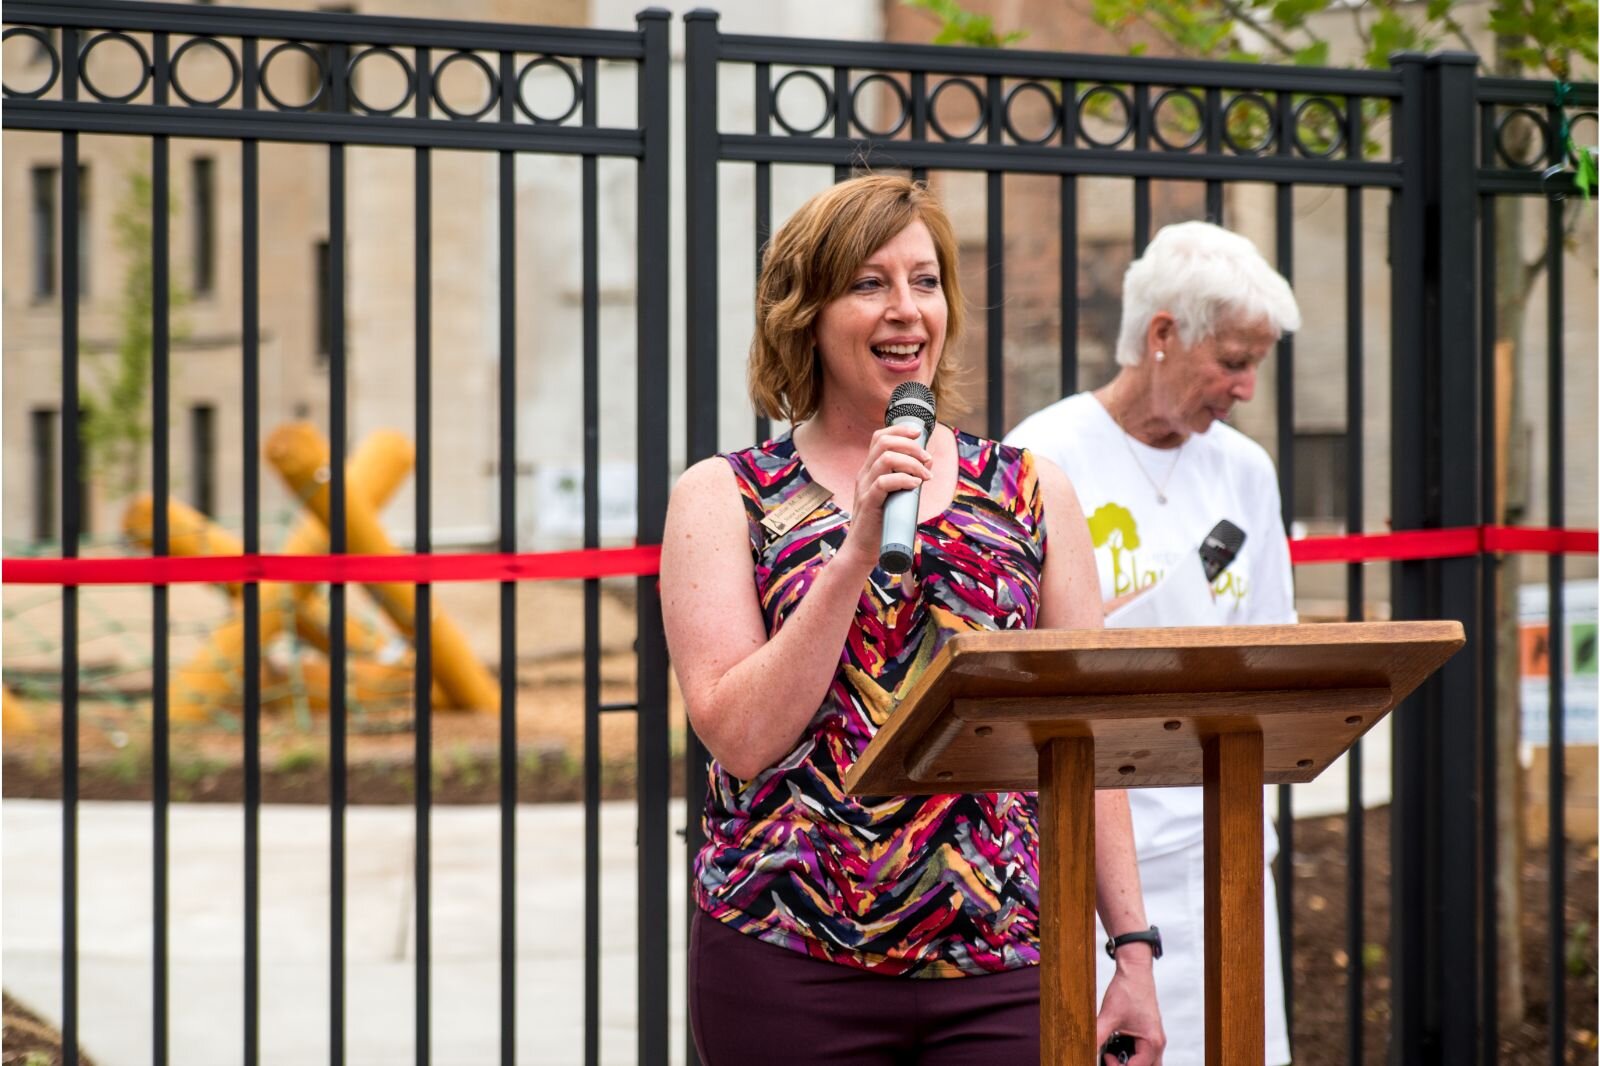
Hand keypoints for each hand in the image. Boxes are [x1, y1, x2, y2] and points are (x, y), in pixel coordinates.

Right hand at [837, 423, 932, 568]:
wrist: (862, 549)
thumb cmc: (881, 523)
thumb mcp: (893, 495)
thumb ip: (905, 480)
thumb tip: (927, 465)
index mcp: (870, 470)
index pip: (880, 437)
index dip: (900, 430)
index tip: (919, 433)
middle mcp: (865, 474)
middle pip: (883, 442)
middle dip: (911, 446)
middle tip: (927, 460)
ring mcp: (864, 487)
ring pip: (885, 459)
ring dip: (912, 463)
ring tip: (926, 475)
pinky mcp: (868, 503)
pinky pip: (883, 482)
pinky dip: (903, 479)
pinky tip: (915, 485)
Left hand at [1096, 959, 1163, 1065]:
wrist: (1134, 970)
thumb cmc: (1128, 990)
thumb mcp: (1108, 1017)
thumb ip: (1096, 1037)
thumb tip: (1084, 1050)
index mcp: (1152, 1043)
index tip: (1104, 1056)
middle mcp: (1157, 1042)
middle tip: (1110, 1059)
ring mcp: (1155, 1037)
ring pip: (1146, 1062)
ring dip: (1130, 1062)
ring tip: (1112, 1053)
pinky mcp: (1149, 1032)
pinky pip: (1143, 1052)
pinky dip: (1131, 1053)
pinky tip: (1116, 1045)